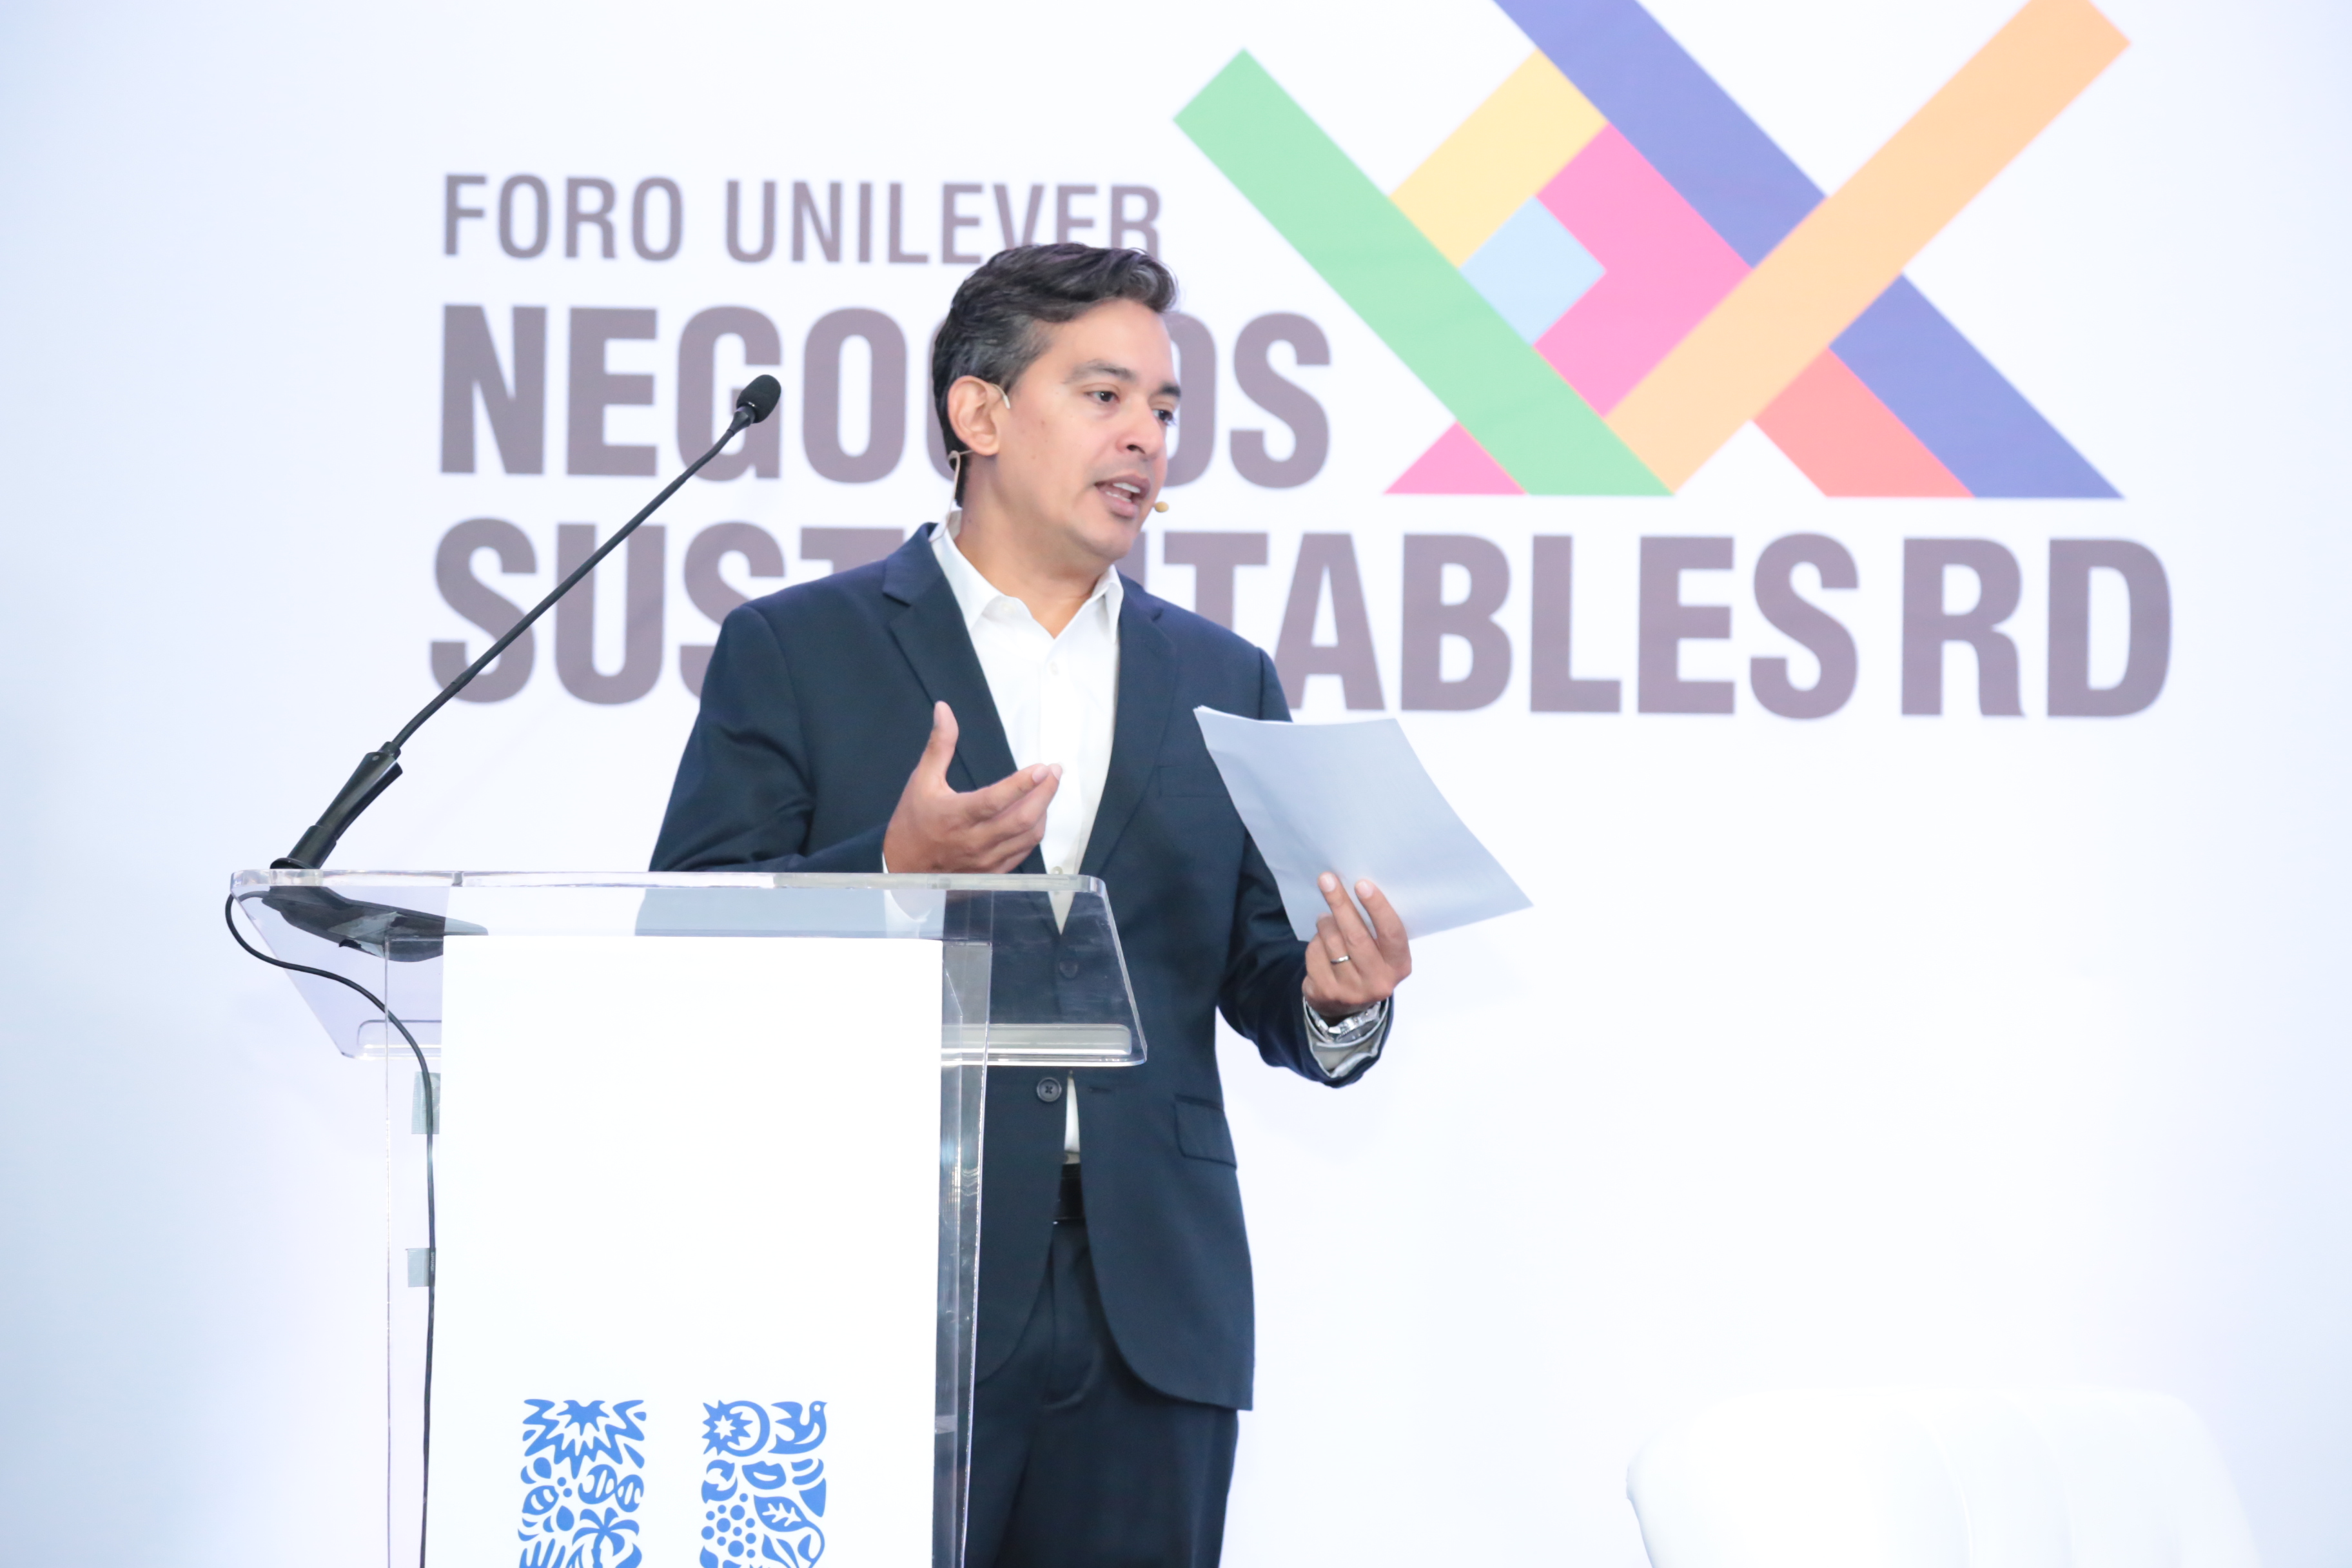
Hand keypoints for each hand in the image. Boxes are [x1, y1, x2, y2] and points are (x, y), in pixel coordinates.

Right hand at [883, 702, 1060, 873]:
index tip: (1044, 768)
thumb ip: (939, 745)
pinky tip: (1036, 816)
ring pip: (1028, 837)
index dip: (1022, 785)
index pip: (996, 800)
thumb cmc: (913, 822)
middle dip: (1045, 794)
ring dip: (1043, 812)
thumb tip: (944, 710)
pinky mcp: (991, 873)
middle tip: (1055, 772)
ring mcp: (985, 861)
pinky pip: (1023, 853)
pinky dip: (1034, 832)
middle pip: (1023, 820)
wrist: (902, 869)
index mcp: (956, 815)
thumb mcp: (922, 780)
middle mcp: (974, 841)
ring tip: (1047, 790)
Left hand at [1302, 873, 1410, 1020]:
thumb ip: (1376, 928)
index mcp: (1399, 966)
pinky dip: (1315, 942)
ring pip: (1333, 944)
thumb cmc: (1368, 964)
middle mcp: (1379, 982)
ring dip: (1325, 923)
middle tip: (1327, 880)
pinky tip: (1320, 942)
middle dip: (1340, 905)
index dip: (1378, 907)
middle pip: (1356, 937)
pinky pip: (1315, 955)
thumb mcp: (1382, 952)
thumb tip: (1357, 888)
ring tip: (1324, 917)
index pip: (1392, 933)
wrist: (1346, 1007)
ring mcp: (1352, 990)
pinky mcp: (1327, 993)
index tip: (1362, 884)